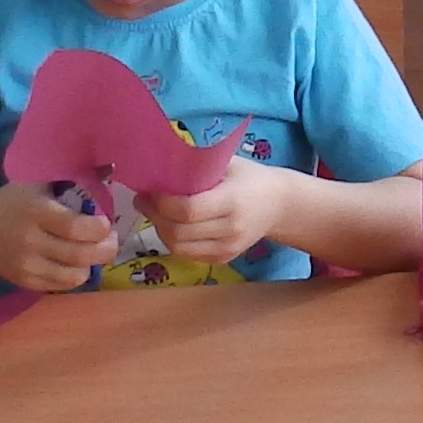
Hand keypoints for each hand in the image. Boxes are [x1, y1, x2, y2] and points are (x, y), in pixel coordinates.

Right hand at [0, 182, 119, 292]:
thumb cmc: (13, 201)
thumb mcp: (37, 183)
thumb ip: (72, 177)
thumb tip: (111, 167)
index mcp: (35, 212)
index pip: (75, 227)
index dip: (98, 229)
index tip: (106, 223)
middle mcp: (29, 241)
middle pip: (78, 255)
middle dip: (104, 250)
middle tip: (111, 241)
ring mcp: (25, 265)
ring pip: (72, 276)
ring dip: (91, 266)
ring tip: (95, 253)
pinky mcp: (23, 282)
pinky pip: (59, 286)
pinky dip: (74, 277)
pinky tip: (76, 264)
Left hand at [139, 161, 300, 270]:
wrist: (279, 205)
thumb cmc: (250, 178)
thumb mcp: (228, 163)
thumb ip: (197, 166)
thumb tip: (158, 164)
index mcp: (232, 201)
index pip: (188, 210)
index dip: (162, 203)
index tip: (149, 189)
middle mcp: (230, 229)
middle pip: (179, 231)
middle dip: (154, 216)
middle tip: (142, 199)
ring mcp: (228, 248)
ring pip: (179, 247)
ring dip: (160, 230)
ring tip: (153, 212)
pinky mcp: (224, 259)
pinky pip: (188, 254)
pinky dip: (172, 240)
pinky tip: (169, 224)